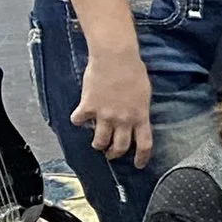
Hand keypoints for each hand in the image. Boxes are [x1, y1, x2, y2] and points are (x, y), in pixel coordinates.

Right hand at [76, 43, 152, 166]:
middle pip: (119, 148)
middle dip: (114, 154)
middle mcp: (123, 120)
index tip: (138, 165)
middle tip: (110, 153)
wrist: (115, 56)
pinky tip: (79, 117)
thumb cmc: (133, 70)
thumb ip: (139, 109)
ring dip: (97, 144)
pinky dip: (78, 120)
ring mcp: (105, 115)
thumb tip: (136, 118)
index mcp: (140, 116)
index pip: (144, 144)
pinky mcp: (88, 107)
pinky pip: (78, 121)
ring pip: (99, 142)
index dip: (141, 158)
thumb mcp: (144, 93)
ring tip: (96, 142)